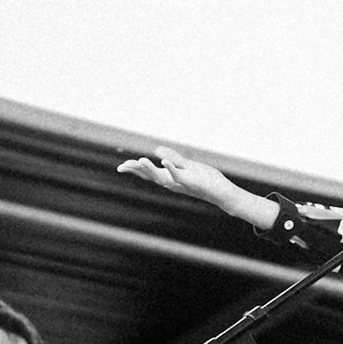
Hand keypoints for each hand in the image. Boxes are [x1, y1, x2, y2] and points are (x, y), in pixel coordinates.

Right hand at [117, 146, 235, 205]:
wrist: (222, 192)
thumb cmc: (205, 180)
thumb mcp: (187, 166)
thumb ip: (173, 158)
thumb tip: (156, 151)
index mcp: (170, 177)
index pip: (149, 174)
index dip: (135, 170)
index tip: (120, 167)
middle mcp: (173, 182)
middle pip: (151, 177)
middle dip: (136, 171)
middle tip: (121, 167)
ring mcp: (181, 183)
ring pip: (162, 177)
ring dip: (150, 169)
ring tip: (139, 160)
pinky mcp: (191, 181)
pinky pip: (179, 175)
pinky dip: (171, 168)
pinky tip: (164, 161)